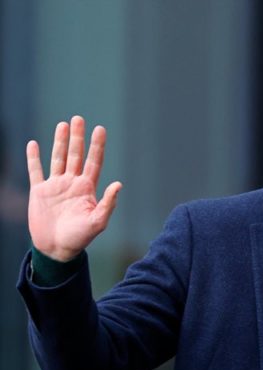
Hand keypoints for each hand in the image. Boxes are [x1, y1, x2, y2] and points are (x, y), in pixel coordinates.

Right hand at [26, 115, 121, 261]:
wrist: (57, 249)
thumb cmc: (80, 238)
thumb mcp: (98, 222)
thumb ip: (108, 203)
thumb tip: (118, 184)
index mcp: (87, 189)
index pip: (93, 162)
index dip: (97, 146)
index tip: (100, 129)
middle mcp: (72, 184)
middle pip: (75, 155)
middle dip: (78, 138)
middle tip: (79, 118)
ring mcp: (55, 186)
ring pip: (57, 159)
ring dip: (59, 142)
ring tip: (63, 124)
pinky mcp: (39, 191)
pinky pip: (36, 171)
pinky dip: (34, 158)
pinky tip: (34, 144)